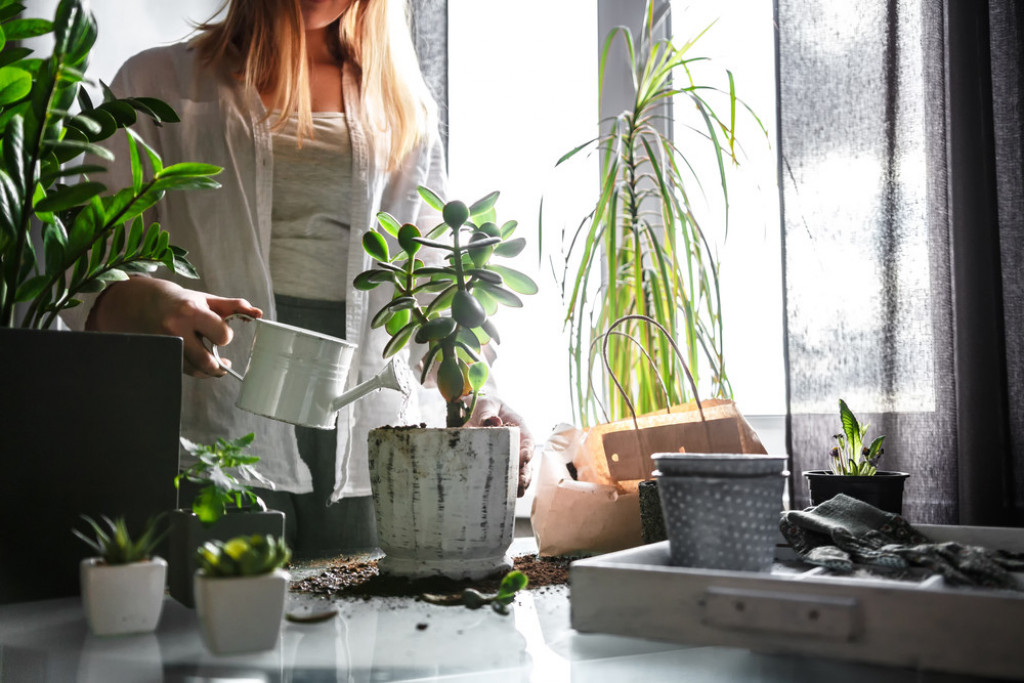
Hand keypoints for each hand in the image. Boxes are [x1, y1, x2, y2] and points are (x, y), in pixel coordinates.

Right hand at [86, 277, 262, 377]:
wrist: (148, 303)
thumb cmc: (186, 302)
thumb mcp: (210, 300)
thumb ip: (236, 306)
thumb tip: (258, 314)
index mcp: (191, 312)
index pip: (221, 336)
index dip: (225, 336)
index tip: (222, 334)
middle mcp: (176, 329)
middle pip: (206, 360)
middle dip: (219, 364)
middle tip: (225, 364)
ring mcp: (166, 344)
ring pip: (194, 369)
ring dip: (209, 371)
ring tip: (217, 367)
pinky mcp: (161, 354)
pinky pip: (183, 370)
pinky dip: (196, 371)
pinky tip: (202, 365)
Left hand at [470, 397, 533, 496]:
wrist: (471, 410)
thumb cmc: (483, 405)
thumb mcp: (485, 404)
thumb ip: (487, 412)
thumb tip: (493, 422)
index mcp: (518, 428)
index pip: (527, 440)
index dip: (527, 451)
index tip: (524, 459)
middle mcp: (516, 445)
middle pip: (526, 462)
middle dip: (525, 474)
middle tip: (520, 484)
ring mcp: (507, 456)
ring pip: (518, 473)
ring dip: (518, 485)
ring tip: (513, 494)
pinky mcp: (495, 465)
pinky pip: (503, 478)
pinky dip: (503, 489)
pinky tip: (499, 498)